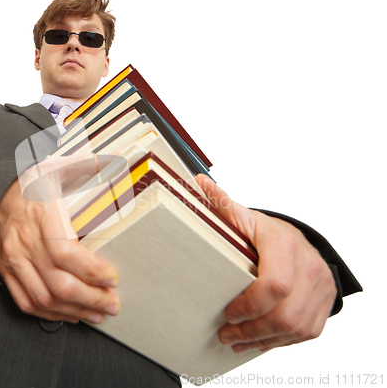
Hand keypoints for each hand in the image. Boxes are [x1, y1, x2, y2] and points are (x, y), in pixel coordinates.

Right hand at [0, 154, 120, 323]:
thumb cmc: (30, 184)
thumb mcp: (55, 168)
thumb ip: (83, 166)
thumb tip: (110, 161)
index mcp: (39, 215)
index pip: (64, 252)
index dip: (91, 271)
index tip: (112, 278)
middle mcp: (23, 241)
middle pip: (58, 282)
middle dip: (90, 298)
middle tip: (112, 304)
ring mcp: (13, 259)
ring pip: (44, 297)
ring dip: (74, 310)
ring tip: (97, 313)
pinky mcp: (6, 271)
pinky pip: (26, 301)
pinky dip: (50, 313)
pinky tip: (70, 313)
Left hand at [195, 174, 336, 352]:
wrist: (302, 241)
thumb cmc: (269, 232)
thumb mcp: (247, 217)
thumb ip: (223, 204)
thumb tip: (199, 182)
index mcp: (285, 244)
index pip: (274, 284)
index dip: (250, 305)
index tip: (228, 313)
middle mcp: (309, 266)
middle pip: (285, 313)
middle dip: (252, 330)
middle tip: (226, 335)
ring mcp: (321, 288)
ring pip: (296, 327)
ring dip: (264, 340)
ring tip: (238, 341)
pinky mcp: (325, 304)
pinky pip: (306, 332)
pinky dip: (281, 341)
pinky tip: (260, 342)